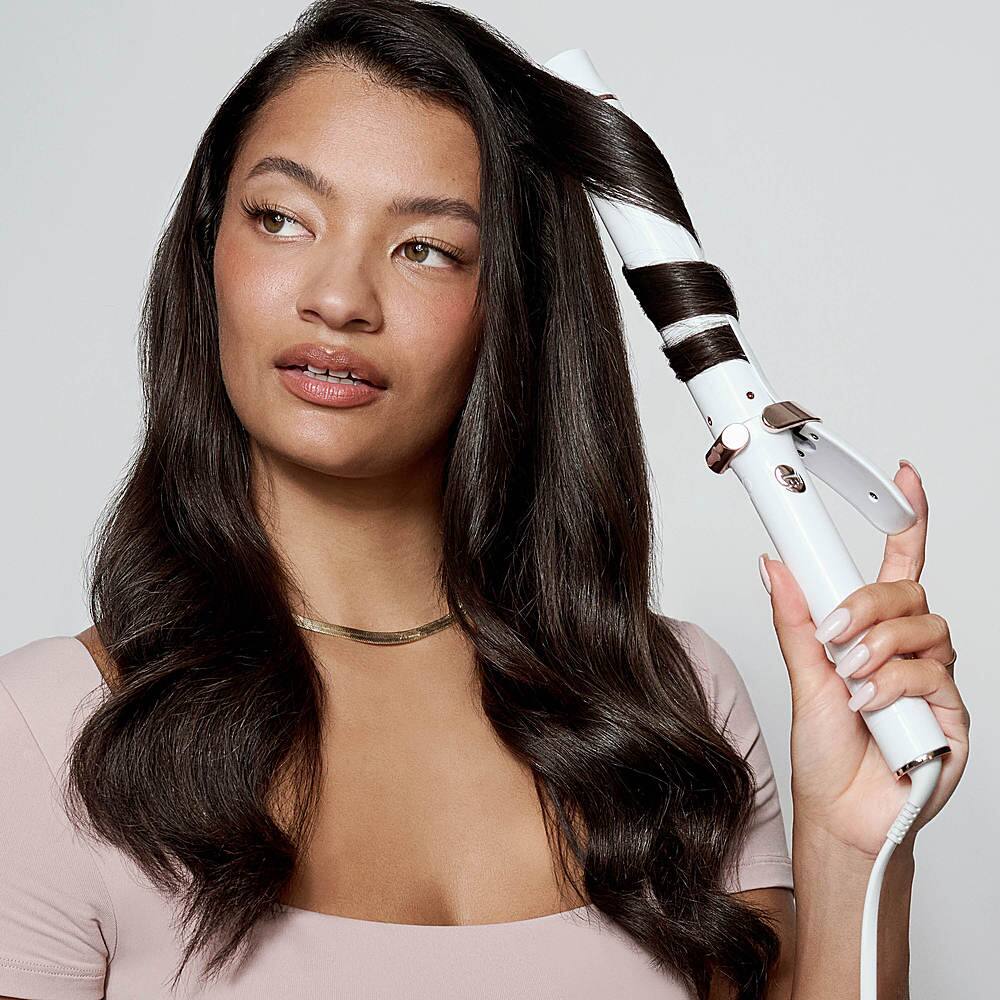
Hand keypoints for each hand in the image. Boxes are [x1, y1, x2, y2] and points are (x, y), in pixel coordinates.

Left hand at [760, 461, 969, 860]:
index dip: (908, 522)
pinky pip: (932, 676)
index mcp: (872, 633)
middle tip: (833, 634)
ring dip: (877, 648)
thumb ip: (795, 620)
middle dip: (867, 605)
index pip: (897, 567)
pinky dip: (893, 684)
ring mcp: (932, 682)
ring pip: (925, 630)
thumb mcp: (801, 676)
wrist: (839, 814)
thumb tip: (774, 566)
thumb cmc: (824, 751)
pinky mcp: (951, 715)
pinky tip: (869, 705)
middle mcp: (908, 651)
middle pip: (909, 593)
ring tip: (849, 678)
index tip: (907, 480)